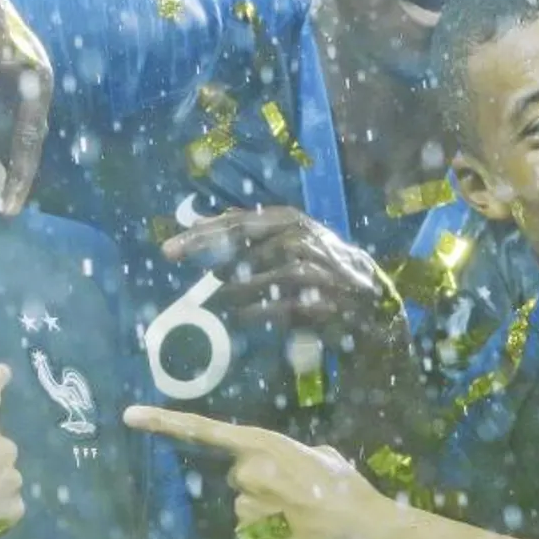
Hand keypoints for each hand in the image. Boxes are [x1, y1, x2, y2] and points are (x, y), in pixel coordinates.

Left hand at [124, 406, 391, 538]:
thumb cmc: (353, 495)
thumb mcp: (325, 459)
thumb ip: (293, 456)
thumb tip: (286, 467)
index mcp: (266, 447)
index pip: (205, 431)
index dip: (164, 422)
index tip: (129, 416)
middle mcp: (249, 476)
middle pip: (239, 479)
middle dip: (262, 485)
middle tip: (300, 497)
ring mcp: (247, 513)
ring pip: (246, 512)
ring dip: (268, 516)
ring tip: (304, 522)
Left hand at [162, 207, 399, 338]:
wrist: (369, 299)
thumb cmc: (322, 266)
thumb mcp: (291, 239)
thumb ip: (252, 233)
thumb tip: (202, 224)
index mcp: (289, 220)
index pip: (237, 222)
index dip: (201, 233)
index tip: (170, 247)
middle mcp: (297, 238)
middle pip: (238, 240)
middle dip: (201, 248)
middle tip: (170, 255)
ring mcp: (308, 270)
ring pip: (249, 280)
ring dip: (226, 293)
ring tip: (216, 301)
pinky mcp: (315, 301)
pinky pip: (269, 310)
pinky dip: (249, 315)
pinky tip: (238, 318)